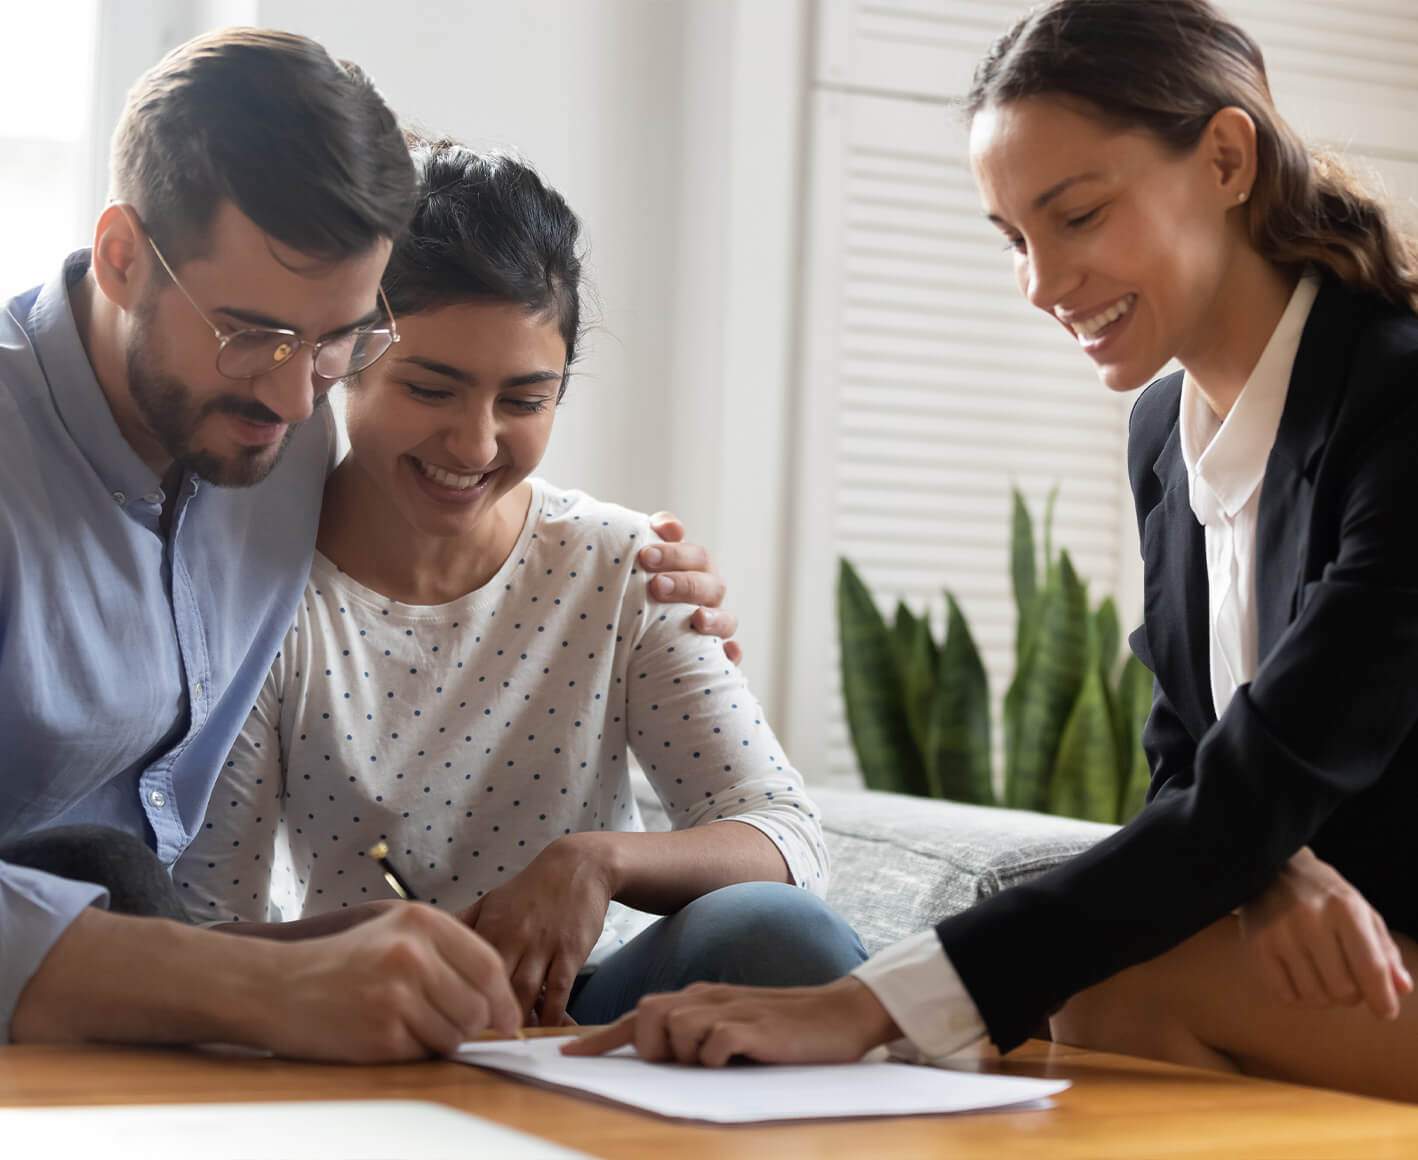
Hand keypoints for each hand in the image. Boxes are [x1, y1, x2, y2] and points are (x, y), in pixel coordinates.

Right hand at [264, 902, 518, 1060]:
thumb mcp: (393, 929)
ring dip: (441, 1040)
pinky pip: (423, 1054)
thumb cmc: (340, 959)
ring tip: (408, 1023)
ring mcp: (397, 995)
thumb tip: (498, 993)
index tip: (508, 1020)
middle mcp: (413, 954)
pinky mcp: (381, 1034)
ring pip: (454, 1036)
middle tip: (449, 1024)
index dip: (504, 999)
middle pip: (477, 1007)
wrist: (275, 987)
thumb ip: (445, 949)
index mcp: (421, 921)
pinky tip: (386, 1034)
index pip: (489, 965)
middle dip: (472, 1025)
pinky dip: (413, 1052)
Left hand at [459, 834, 617, 1026]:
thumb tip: (426, 944)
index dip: (457, 999)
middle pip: (492, 986)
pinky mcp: (571, 952)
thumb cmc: (531, 889)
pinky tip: (544, 1031)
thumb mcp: (491, 900)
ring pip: (525, 992)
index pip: (466, 970)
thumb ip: (461, 926)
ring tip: (506, 1044)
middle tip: (475, 1045)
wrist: (577, 867)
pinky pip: (559, 990)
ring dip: (516, 1020)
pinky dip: (551, 1014)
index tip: (451, 1023)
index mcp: (490, 926)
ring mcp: (545, 945)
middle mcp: (515, 936)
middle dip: (483, 1017)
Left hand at [562, 976, 899, 1066]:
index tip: (563, 1055)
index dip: (598, 1037)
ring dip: (689, 1054)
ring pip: (673, 1033)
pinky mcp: (750, 1027)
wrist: (839, 1013)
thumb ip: (696, 1031)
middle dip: (650, 1046)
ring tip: (725, 1057)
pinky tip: (740, 1057)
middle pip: (645, 1018)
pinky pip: (710, 1046)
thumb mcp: (733, 1023)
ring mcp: (727, 1011)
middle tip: (684, 1062)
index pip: (636, 1015)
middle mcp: (705, 999)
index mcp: (697, 997)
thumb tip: (657, 1051)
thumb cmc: (784, 1026)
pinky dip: (716, 1057)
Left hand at [641, 511, 741, 664]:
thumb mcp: (642, 568)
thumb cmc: (636, 595)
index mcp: (693, 573)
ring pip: (727, 620)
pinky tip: (728, 652)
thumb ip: (654, 541)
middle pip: (711, 584)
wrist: (630, 644)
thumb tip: (671, 527)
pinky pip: (729, 657)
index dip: (675, 554)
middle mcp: (707, 598)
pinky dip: (732, 654)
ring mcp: (714, 627)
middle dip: (686, 584)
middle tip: (656, 586)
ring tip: (697, 619)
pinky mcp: (714, 657)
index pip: (695, 557)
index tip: (644, 555)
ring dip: (715, 618)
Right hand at [1237, 847, 1413, 1019]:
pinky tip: (1300, 978)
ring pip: (1315, 996)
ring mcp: (1280, 934)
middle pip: (1343, 990)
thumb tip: (1401, 988)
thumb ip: (1384, 950)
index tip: (1386, 1012)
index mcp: (1345, 909)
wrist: (1271, 868)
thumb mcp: (1361, 911)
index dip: (1383, 998)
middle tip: (1347, 982)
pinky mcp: (1257, 944)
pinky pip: (1284, 994)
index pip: (1370, 968)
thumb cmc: (1325, 894)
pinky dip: (1297, 995)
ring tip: (1323, 978)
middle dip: (1352, 995)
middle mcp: (1311, 920)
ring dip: (1325, 997)